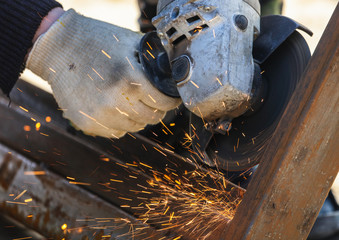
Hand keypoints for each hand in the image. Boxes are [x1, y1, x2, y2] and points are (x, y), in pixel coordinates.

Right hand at [27, 9, 180, 137]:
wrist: (58, 48)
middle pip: (151, 118)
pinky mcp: (86, 123)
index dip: (171, 101)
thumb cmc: (97, 41)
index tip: (171, 99)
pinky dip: (120, 124)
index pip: (163, 102)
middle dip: (157, 110)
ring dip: (138, 118)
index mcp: (130, 79)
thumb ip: (153, 60)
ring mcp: (99, 115)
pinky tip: (115, 109)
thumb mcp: (129, 43)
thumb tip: (174, 72)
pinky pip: (115, 132)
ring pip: (134, 128)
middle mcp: (116, 101)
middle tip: (153, 102)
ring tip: (132, 103)